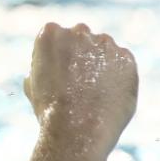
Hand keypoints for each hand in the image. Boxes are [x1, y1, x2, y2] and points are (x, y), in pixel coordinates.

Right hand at [23, 23, 137, 156]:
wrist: (78, 129)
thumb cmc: (50, 111)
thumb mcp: (33, 85)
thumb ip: (43, 66)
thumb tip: (50, 67)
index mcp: (50, 33)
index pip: (54, 37)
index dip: (54, 59)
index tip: (55, 78)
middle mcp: (78, 31)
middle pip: (80, 39)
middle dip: (79, 56)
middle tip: (76, 86)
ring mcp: (105, 43)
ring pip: (102, 50)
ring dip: (99, 65)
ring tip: (93, 95)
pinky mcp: (126, 57)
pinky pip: (121, 63)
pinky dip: (117, 76)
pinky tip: (107, 96)